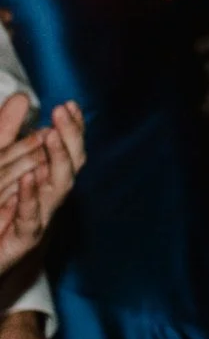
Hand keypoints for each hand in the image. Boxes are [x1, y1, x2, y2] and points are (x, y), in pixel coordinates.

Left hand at [0, 95, 84, 279]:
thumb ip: (7, 134)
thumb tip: (22, 97)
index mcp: (44, 181)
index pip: (69, 151)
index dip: (72, 129)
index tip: (68, 105)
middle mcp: (47, 199)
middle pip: (72, 165)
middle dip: (70, 137)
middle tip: (62, 113)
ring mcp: (38, 220)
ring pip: (59, 188)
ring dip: (58, 160)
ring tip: (51, 136)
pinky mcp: (22, 241)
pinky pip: (31, 217)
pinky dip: (32, 197)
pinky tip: (30, 177)